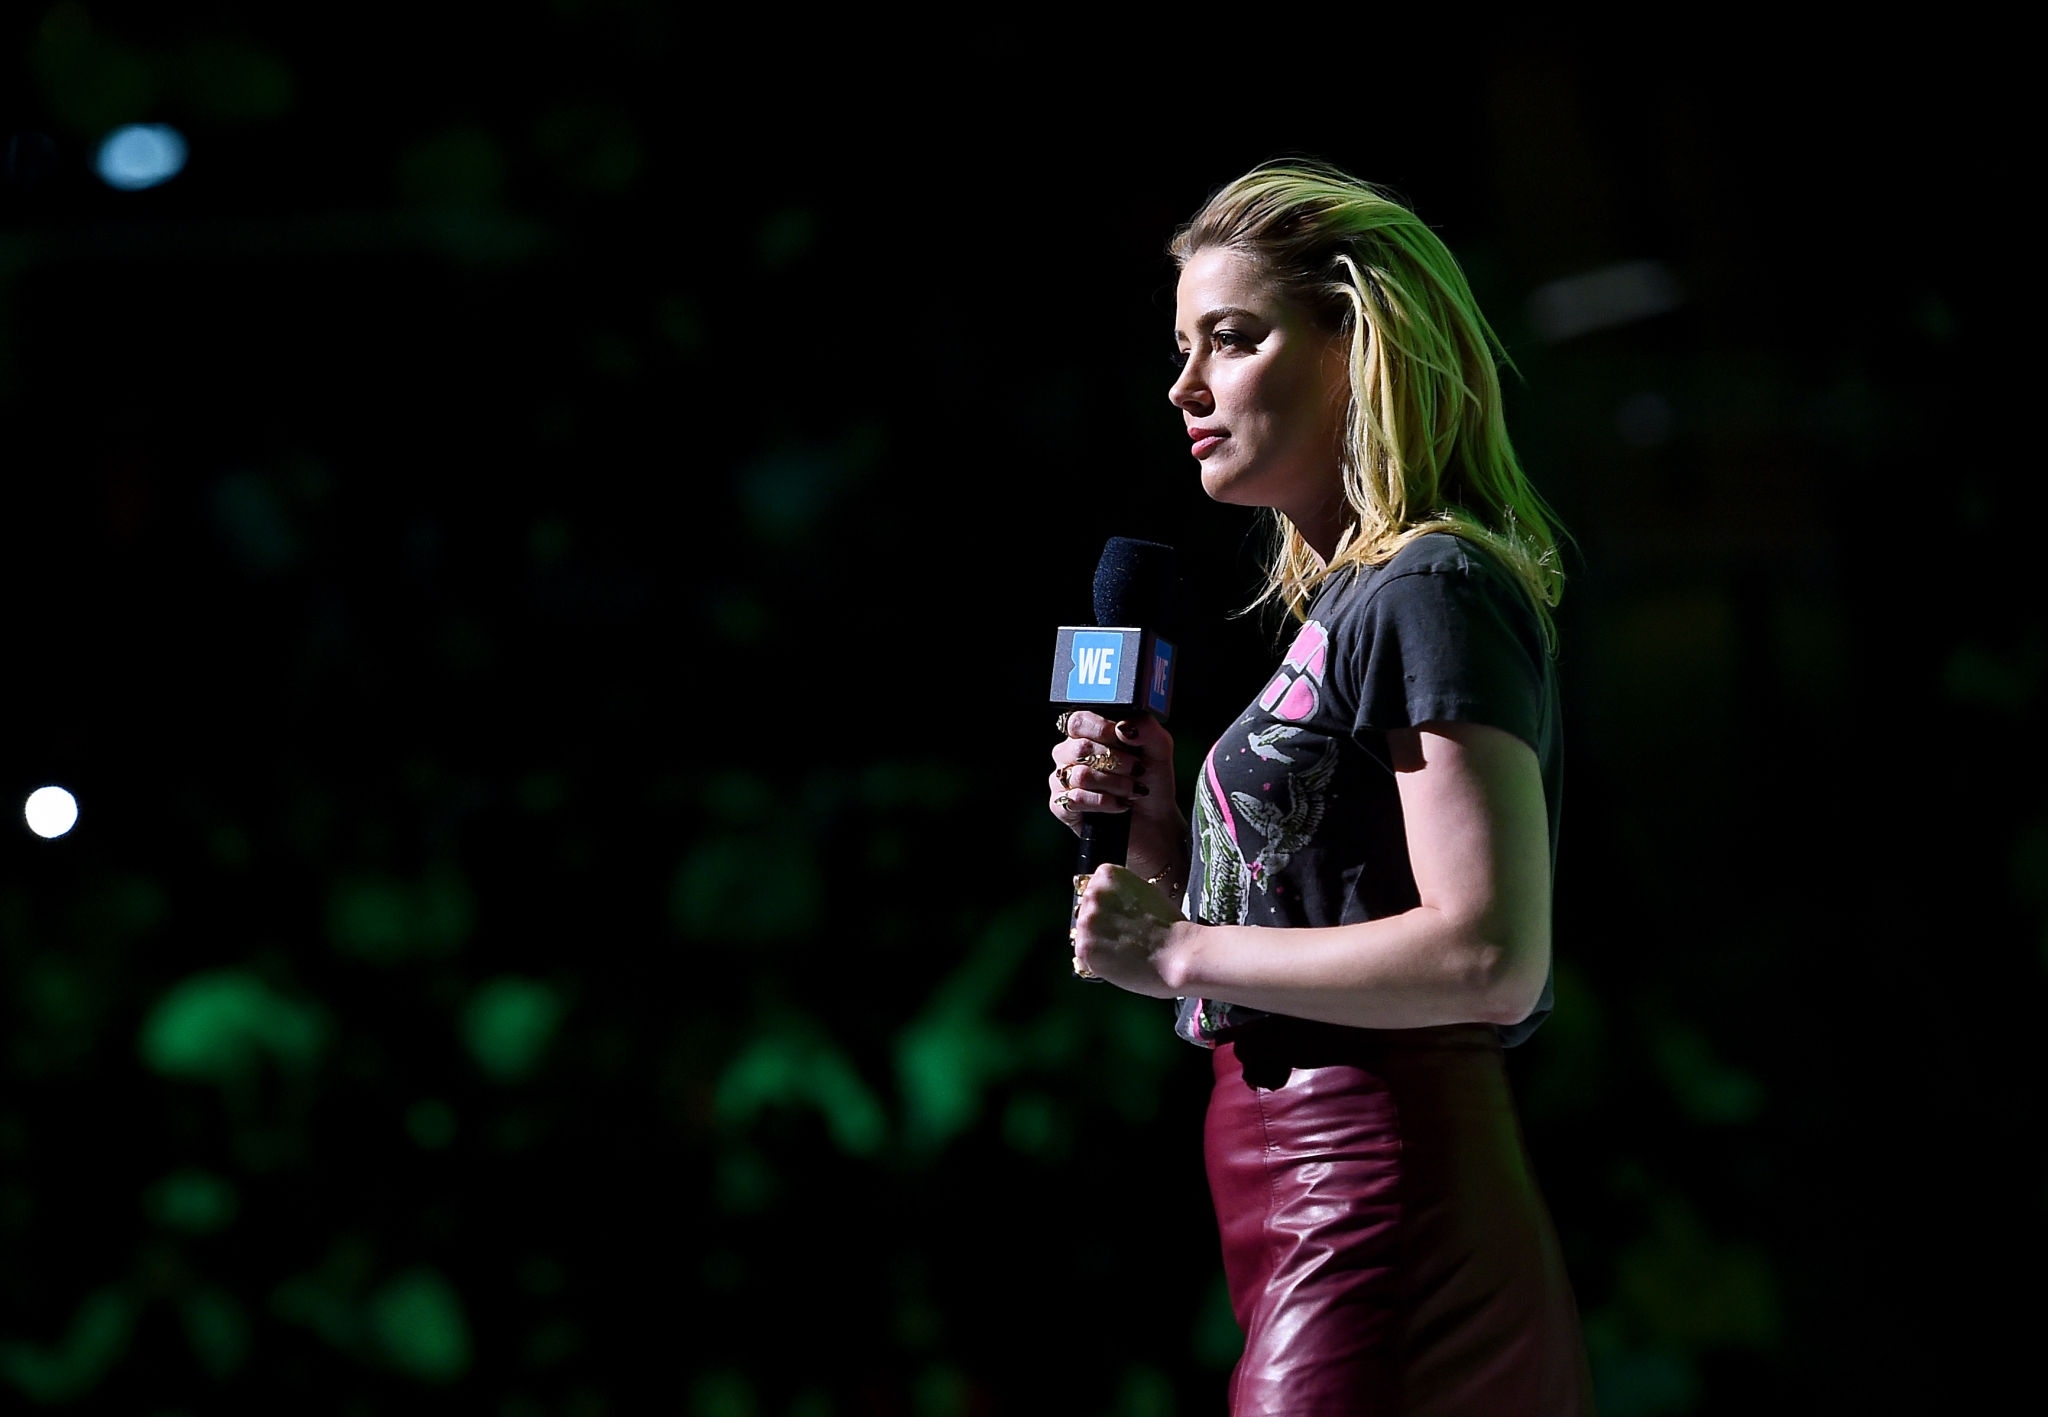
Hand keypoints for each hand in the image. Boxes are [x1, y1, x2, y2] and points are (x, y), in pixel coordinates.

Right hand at [1048, 711, 1179, 851]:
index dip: (1101, 728)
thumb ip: (1146, 727)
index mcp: (1086, 734)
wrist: (1155, 819)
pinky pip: (1075, 799)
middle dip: (1117, 761)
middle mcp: (1069, 754)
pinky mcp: (1061, 807)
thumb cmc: (1152, 779)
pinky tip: (1120, 805)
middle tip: (1138, 769)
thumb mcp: (1159, 747)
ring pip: (1080, 775)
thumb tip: (1123, 726)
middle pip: (1080, 748)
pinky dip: (1104, 802)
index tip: (1127, 738)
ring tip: (1133, 790)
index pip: (1078, 721)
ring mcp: (1062, 781)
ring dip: (1115, 784)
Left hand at [1071, 864, 1183, 996]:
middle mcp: (1092, 893)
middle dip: (1099, 924)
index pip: (1094, 888)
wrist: (1178, 953)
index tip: (1121, 917)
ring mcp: (1085, 920)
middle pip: (1085, 910)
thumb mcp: (1145, 892)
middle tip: (1123, 938)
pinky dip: (1097, 964)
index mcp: (1106, 874)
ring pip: (1083, 934)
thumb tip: (1111, 905)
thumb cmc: (1170, 926)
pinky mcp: (1084, 947)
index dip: (1107, 907)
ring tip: (1123, 952)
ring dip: (1097, 944)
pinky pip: (1083, 957)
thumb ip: (1122, 894)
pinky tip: (1118, 963)